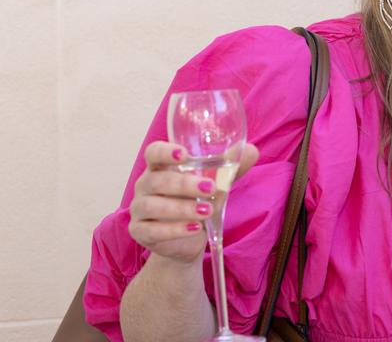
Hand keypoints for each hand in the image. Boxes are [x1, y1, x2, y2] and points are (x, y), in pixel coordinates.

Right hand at [127, 141, 259, 263]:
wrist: (187, 240)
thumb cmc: (197, 202)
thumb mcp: (215, 184)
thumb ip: (230, 168)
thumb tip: (252, 151)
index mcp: (161, 167)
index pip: (154, 152)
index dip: (164, 151)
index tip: (183, 154)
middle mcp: (145, 185)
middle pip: (156, 180)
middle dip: (184, 184)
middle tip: (210, 187)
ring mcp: (139, 209)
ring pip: (153, 205)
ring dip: (181, 208)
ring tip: (207, 211)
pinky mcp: (140, 231)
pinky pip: (152, 230)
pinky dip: (174, 229)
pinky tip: (195, 228)